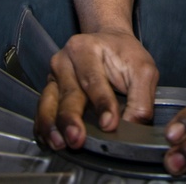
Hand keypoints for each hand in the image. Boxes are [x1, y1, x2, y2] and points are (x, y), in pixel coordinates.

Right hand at [34, 29, 158, 150]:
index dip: (102, 103)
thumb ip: (141, 97)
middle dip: (71, 118)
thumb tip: (133, 126)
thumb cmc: (124, 55)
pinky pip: (43, 110)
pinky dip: (44, 127)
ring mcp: (54, 77)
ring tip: (60, 143)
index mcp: (86, 48)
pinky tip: (51, 140)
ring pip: (49, 103)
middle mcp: (65, 61)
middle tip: (77, 138)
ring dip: (52, 125)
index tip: (109, 124)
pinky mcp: (50, 91)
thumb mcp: (143, 69)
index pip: (93, 79)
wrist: (109, 41)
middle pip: (68, 93)